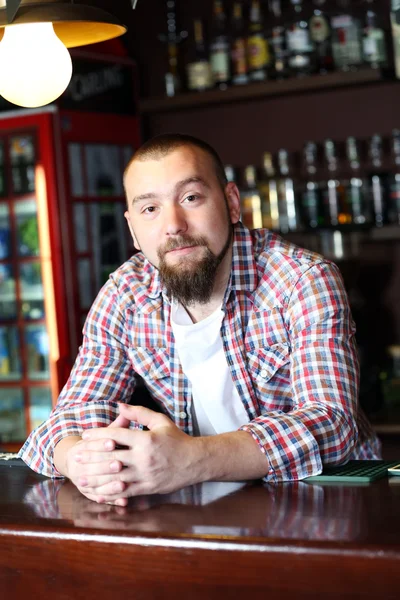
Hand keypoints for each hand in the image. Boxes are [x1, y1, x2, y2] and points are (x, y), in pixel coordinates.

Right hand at [61, 410, 131, 503]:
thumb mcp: (104, 434)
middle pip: (92, 466)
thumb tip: (127, 411)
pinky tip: (123, 500)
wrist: (74, 461)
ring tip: (123, 484)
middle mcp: (78, 464)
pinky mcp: (88, 493)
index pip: (90, 445)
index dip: (101, 443)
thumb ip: (116, 426)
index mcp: (81, 446)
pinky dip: (111, 499)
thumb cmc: (98, 445)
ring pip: (95, 484)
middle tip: (120, 464)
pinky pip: (99, 497)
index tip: (112, 442)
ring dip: (109, 485)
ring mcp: (82, 480)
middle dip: (105, 465)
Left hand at [79, 404, 203, 504]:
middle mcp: (143, 458)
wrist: (195, 462)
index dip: (98, 435)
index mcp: (146, 439)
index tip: (85, 434)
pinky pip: (124, 492)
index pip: (116, 436)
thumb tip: (119, 405)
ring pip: (114, 477)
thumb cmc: (177, 439)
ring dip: (95, 478)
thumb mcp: (160, 421)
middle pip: (111, 457)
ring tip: (80, 477)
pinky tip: (97, 494)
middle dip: (91, 457)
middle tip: (76, 456)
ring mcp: (144, 475)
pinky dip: (109, 494)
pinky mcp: (147, 488)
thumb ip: (139, 413)